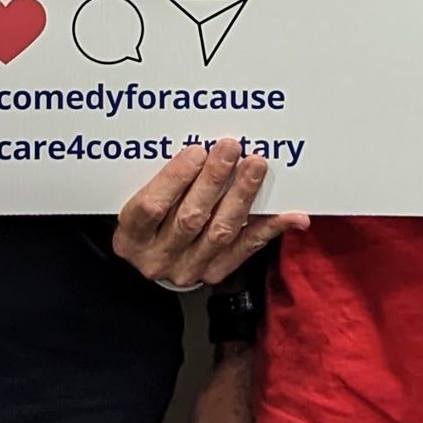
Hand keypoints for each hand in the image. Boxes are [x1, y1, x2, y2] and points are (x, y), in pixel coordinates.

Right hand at [113, 137, 308, 290]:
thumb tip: (199, 149)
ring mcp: (188, 269)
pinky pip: (247, 249)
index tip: (196, 151)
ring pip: (220, 232)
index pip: (151, 208)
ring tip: (255, 166)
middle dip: (214, 180)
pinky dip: (270, 228)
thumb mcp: (139, 199)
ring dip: (242, 196)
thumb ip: (161, 181)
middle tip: (231, 148)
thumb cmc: (148, 221)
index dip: (174, 179)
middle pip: (190, 218)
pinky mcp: (215, 273)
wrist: (152, 259)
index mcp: (132, 236)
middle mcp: (158, 257)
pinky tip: (291, 214)